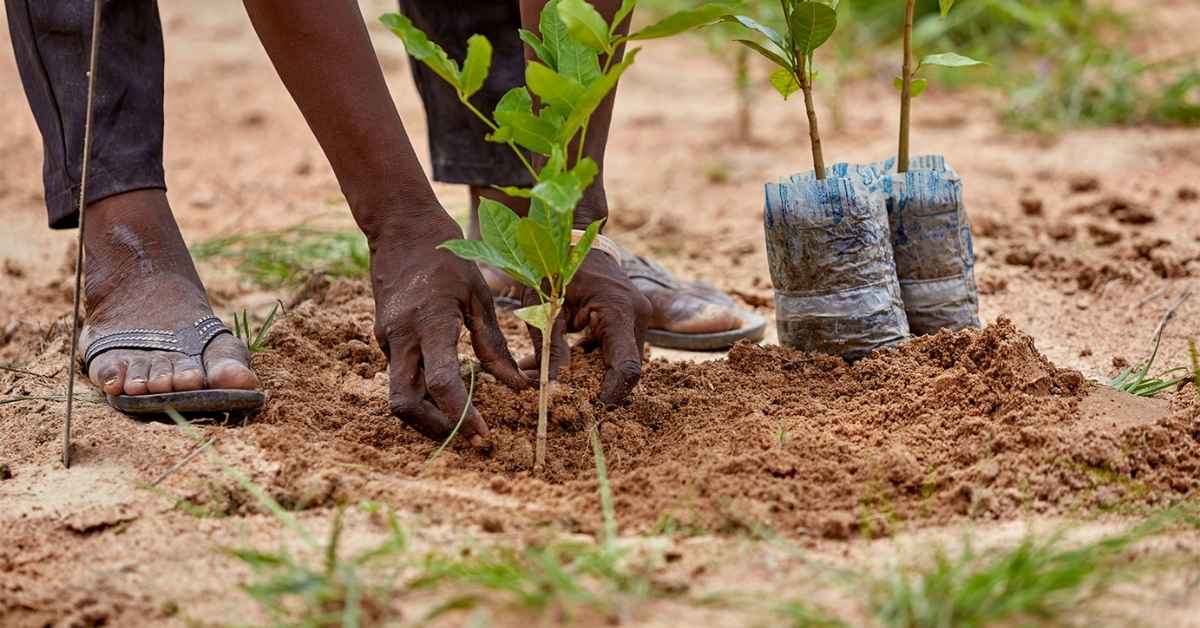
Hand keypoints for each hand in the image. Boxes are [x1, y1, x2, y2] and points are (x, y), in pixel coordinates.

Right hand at [370, 214, 528, 445]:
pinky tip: (448, 392)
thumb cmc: (446, 257)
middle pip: (405, 404)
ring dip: (427, 415)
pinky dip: (423, 393)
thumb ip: (493, 345)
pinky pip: (401, 376)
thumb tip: (517, 387)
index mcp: (430, 324)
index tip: (484, 435)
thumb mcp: (478, 296)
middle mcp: (401, 338)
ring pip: (399, 396)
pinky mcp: (385, 340)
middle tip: (467, 439)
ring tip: (462, 422)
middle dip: (434, 429)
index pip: (442, 384)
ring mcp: (387, 340)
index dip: (462, 416)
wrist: (399, 227)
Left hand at [520, 249, 650, 404]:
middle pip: (627, 370)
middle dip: (598, 390)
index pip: (626, 368)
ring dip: (592, 377)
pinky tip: (563, 365)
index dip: (611, 396)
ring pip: (622, 363)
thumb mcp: (545, 306)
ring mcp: (639, 317)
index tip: (589, 413)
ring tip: (555, 382)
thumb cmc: (555, 266)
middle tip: (565, 403)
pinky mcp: (631, 320)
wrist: (574, 238)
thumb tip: (550, 388)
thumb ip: (551, 348)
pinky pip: (618, 351)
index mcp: (619, 311)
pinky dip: (593, 363)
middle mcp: (638, 315)